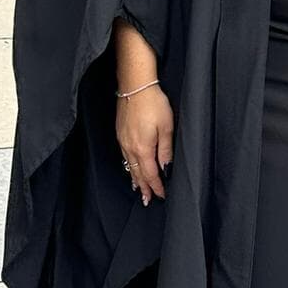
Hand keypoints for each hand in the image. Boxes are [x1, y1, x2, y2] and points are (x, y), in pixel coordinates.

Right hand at [116, 85, 173, 205]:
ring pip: (130, 166)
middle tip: (148, 201)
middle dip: (144, 188)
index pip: (151, 174)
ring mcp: (123, 141)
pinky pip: (124, 156)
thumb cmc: (154, 103)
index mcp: (143, 148)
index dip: (157, 187)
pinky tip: (131, 168)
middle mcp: (130, 148)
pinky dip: (129, 166)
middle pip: (138, 174)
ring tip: (140, 190)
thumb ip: (165, 150)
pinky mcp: (120, 134)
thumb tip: (166, 168)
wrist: (135, 86)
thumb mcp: (167, 127)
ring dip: (136, 179)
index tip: (161, 196)